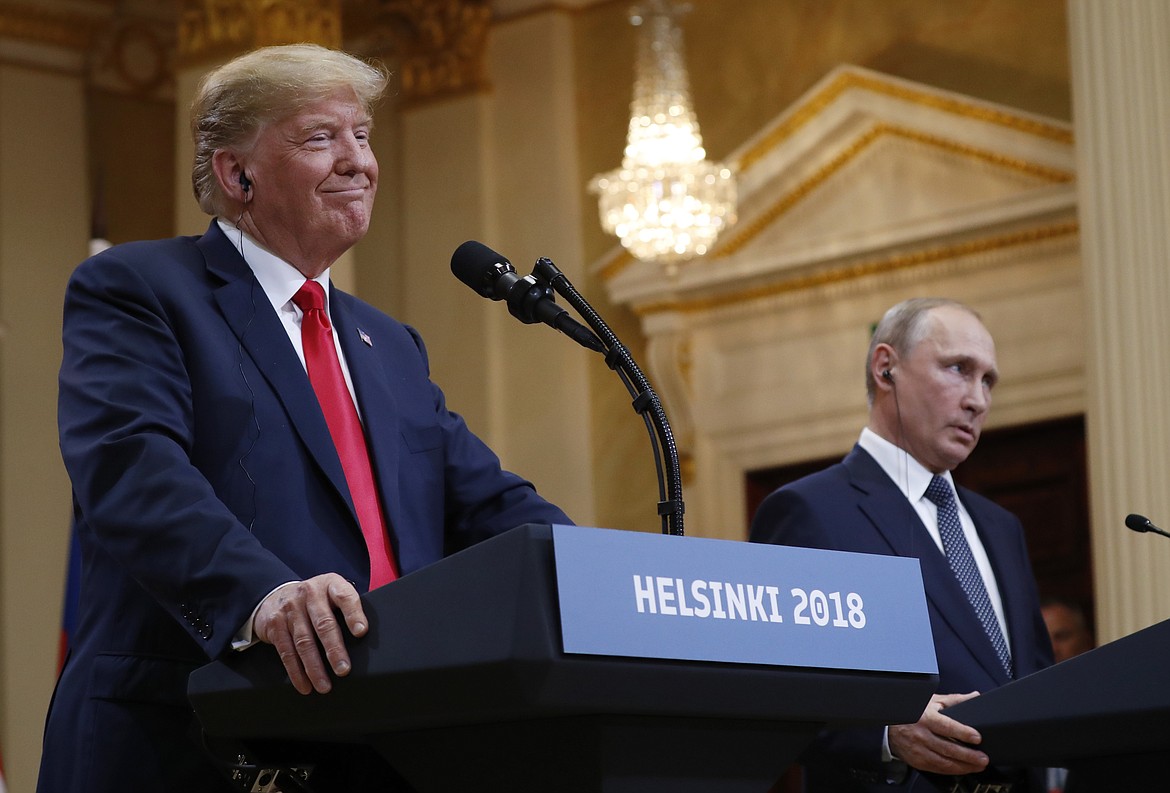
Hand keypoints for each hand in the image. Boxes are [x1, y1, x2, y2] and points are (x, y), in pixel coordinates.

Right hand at [253, 574, 367, 694]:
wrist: (275, 595)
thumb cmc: (314, 600)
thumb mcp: (331, 595)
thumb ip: (346, 609)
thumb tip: (364, 638)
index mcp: (330, 584)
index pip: (345, 596)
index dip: (354, 614)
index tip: (361, 632)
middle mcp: (309, 593)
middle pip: (324, 623)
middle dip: (334, 650)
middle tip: (343, 670)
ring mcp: (290, 608)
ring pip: (304, 641)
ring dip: (315, 667)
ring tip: (324, 685)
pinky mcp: (275, 624)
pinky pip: (286, 651)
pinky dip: (296, 671)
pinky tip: (305, 684)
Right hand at [888, 692, 988, 775]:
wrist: (890, 725)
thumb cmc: (912, 711)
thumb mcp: (932, 701)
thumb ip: (955, 700)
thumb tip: (974, 696)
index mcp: (926, 718)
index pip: (947, 726)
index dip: (963, 733)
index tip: (977, 738)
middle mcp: (921, 735)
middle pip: (948, 748)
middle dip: (968, 755)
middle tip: (983, 758)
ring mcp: (918, 749)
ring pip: (944, 762)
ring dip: (963, 766)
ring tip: (977, 766)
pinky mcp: (917, 760)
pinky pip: (937, 768)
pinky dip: (952, 770)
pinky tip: (963, 769)